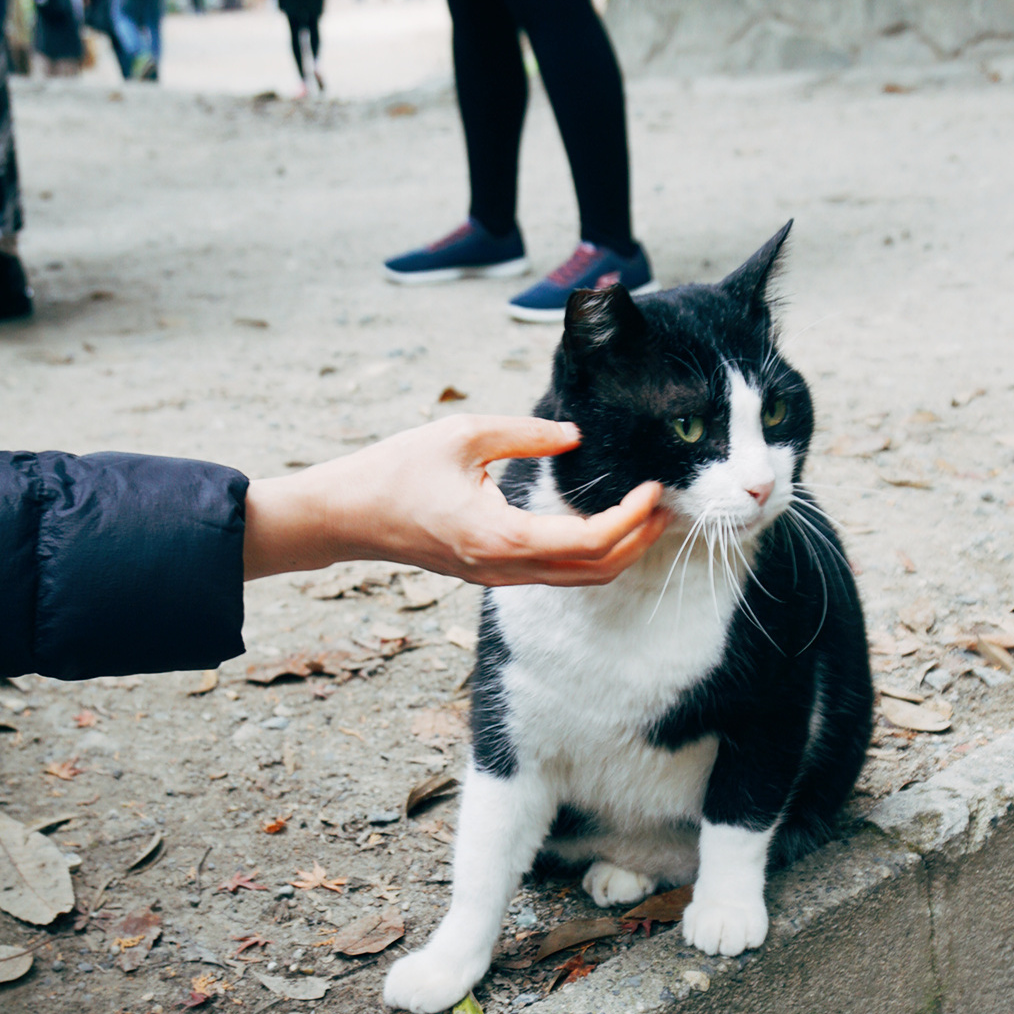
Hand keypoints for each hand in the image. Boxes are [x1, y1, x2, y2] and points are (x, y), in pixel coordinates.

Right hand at [242, 414, 666, 586]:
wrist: (347, 516)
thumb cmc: (397, 470)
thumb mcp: (464, 435)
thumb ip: (526, 435)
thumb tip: (574, 435)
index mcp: (501, 537)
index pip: (589, 540)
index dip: (631, 518)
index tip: (653, 488)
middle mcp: (505, 568)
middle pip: (594, 570)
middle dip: (638, 541)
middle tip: (665, 505)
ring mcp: (498, 577)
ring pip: (577, 579)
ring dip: (618, 552)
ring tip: (646, 517)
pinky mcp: (491, 573)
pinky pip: (555, 574)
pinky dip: (590, 555)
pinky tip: (602, 526)